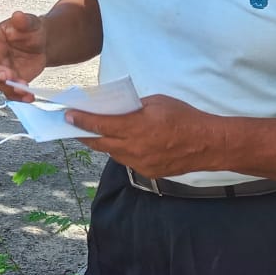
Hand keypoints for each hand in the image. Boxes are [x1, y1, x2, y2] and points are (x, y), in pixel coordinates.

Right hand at [0, 11, 46, 98]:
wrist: (42, 44)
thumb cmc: (29, 31)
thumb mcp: (30, 23)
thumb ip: (23, 21)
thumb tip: (18, 16)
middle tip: (6, 75)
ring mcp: (2, 71)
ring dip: (9, 87)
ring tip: (23, 87)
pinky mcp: (12, 82)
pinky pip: (11, 92)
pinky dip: (19, 97)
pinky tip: (28, 96)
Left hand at [65, 95, 220, 177]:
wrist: (208, 144)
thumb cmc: (184, 117)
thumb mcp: (157, 102)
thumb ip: (134, 107)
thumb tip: (118, 109)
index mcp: (136, 127)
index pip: (100, 125)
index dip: (81, 121)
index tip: (68, 116)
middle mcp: (134, 147)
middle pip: (99, 143)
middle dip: (84, 134)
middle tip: (72, 126)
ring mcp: (140, 163)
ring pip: (112, 153)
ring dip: (102, 144)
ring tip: (94, 135)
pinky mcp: (148, 172)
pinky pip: (127, 161)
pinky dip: (121, 151)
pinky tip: (120, 144)